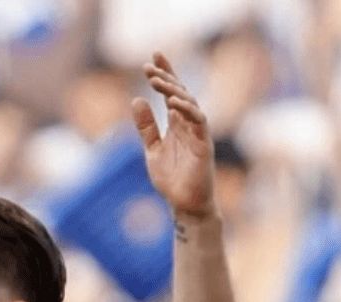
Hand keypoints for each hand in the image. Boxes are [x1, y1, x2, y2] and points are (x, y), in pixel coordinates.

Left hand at [132, 53, 215, 219]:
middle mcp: (188, 125)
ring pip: (189, 103)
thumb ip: (146, 127)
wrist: (184, 204)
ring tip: (156, 80)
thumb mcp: (152, 149)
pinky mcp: (204, 144)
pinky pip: (198, 121)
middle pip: (180, 93)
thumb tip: (136, 99)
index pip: (171, 94)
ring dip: (173, 90)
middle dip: (166, 77)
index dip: (165, 74)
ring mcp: (198, 133)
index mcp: (176, 124)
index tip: (152, 57)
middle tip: (148, 66)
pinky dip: (187, 110)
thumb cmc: (172, 179)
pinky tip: (173, 102)